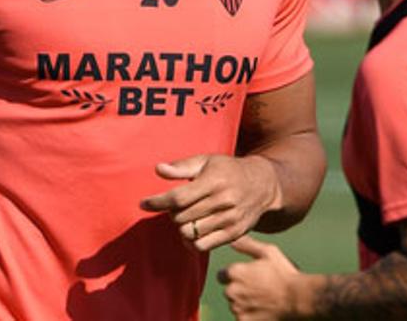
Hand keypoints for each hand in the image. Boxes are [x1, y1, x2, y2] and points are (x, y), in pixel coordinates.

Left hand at [139, 154, 280, 250]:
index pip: (178, 197)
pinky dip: (191, 240)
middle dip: (171, 212)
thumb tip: (158, 169)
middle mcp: (223, 201)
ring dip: (181, 225)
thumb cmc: (227, 170)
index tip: (143, 203)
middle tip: (175, 205)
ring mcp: (230, 220)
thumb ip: (181, 166)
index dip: (157, 202)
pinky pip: (202, 246)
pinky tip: (193, 229)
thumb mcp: (206, 161)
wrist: (263, 185)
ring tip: (186, 216)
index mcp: (214, 181)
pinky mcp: (234, 234)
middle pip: (181, 217)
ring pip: (189, 233)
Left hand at [219, 235, 303, 319]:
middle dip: (239, 290)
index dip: (233, 276)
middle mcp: (232, 291)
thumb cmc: (285, 274)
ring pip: (236, 305)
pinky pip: (242, 318)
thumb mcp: (269, 252)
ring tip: (263, 300)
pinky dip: (250, 315)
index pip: (222, 275)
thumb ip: (247, 245)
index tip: (246, 278)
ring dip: (244, 303)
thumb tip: (232, 240)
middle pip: (229, 291)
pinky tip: (263, 310)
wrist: (299, 299)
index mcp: (235, 273)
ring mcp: (238, 308)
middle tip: (258, 290)